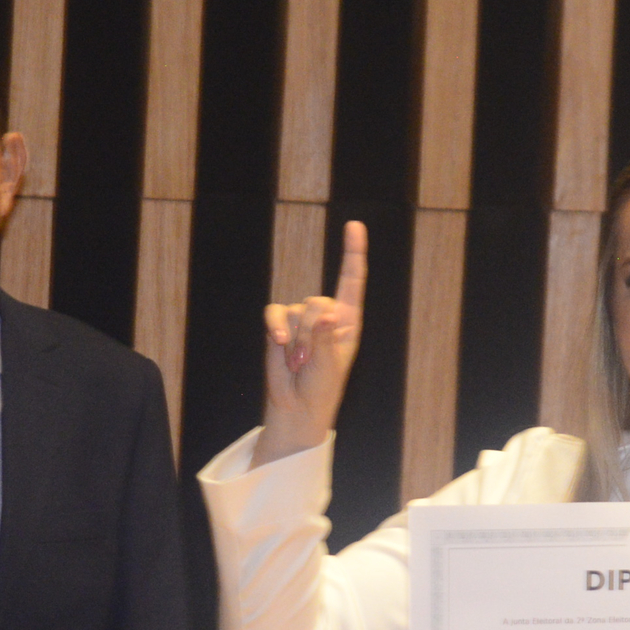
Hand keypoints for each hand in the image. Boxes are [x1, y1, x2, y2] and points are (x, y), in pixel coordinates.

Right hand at [250, 221, 366, 467]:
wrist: (296, 404)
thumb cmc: (322, 387)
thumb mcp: (331, 366)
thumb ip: (326, 339)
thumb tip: (326, 314)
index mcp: (348, 320)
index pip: (352, 280)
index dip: (353, 252)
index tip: (354, 225)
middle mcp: (325, 314)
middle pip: (318, 303)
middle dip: (312, 334)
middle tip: (310, 362)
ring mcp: (301, 318)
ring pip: (296, 311)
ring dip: (296, 341)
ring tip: (299, 363)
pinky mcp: (279, 324)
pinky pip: (275, 313)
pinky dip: (275, 326)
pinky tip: (277, 341)